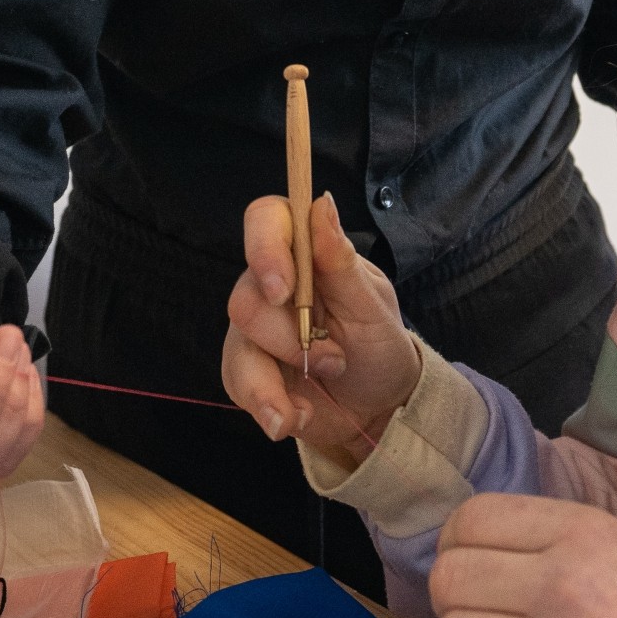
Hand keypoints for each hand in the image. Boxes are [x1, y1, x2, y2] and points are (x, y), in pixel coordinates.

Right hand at [220, 192, 416, 466]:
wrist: (377, 408)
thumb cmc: (379, 345)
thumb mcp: (372, 306)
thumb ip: (341, 262)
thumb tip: (322, 203)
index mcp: (306, 254)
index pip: (266, 220)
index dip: (264, 247)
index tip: (283, 289)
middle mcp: (272, 285)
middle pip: (246, 296)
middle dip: (290, 338)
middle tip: (334, 359)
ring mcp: (254, 329)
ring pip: (238, 346)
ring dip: (281, 380)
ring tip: (321, 389)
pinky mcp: (246, 370)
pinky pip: (237, 384)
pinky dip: (270, 406)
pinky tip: (297, 414)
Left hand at [428, 494, 616, 617]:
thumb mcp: (613, 546)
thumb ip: (543, 537)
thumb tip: (459, 541)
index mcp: (582, 532)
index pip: (472, 519)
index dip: (455, 541)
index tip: (468, 560)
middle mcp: (563, 584)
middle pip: (449, 578)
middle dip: (454, 598)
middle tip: (478, 610)